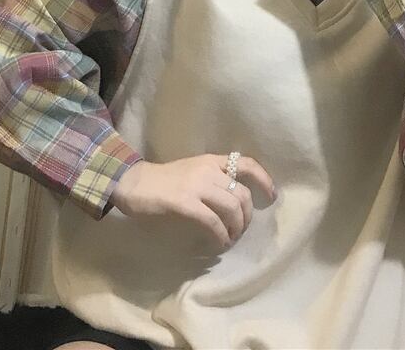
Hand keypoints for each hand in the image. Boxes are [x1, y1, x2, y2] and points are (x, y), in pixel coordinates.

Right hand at [109, 155, 275, 249]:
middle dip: (247, 216)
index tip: (272, 196)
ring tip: (230, 238)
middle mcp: (208, 170)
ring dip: (236, 228)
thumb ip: (213, 180)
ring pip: (232, 207)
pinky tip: (219, 243)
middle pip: (243, 194)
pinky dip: (220, 235)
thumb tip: (234, 200)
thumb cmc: (163, 180)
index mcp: (211, 161)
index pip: (246, 163)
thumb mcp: (193, 171)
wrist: (133, 182)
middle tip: (241, 229)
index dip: (263, 180)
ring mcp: (197, 186)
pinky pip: (212, 221)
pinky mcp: (184, 203)